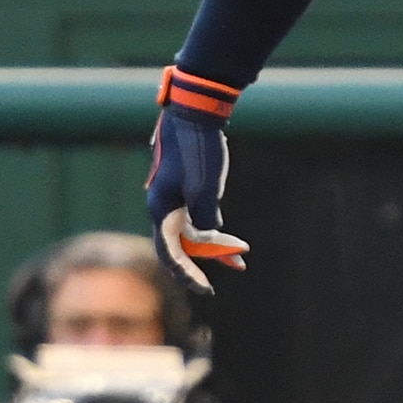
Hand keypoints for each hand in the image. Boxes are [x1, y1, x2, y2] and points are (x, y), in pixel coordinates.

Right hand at [145, 65, 246, 289]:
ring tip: (240, 255)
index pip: (172, 253)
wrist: (193, 113)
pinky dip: (211, 228)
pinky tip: (225, 236)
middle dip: (203, 263)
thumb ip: (204, 219)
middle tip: (228, 275)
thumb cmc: (196, 149)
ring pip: (190, 231)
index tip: (207, 289)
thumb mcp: (204, 188)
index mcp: (162, 209)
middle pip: (180, 246)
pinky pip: (195, 217)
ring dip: (213, 246)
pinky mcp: (184, 186)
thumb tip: (209, 235)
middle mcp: (163, 206)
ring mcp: (173, 196)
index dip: (188, 274)